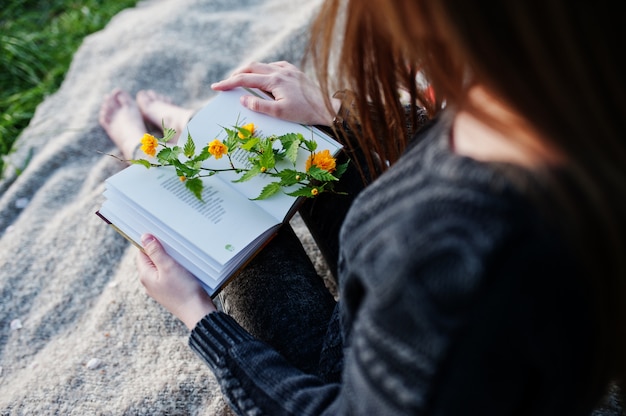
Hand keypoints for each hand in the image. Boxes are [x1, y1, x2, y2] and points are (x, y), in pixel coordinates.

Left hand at [137, 234, 216, 329]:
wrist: (198, 312)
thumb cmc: (183, 290)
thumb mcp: (169, 266)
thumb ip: (156, 251)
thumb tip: (145, 237)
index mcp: (145, 275)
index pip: (141, 252)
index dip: (150, 243)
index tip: (161, 235)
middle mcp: (150, 283)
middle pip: (152, 259)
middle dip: (162, 251)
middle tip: (174, 244)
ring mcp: (160, 288)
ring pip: (162, 267)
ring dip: (171, 260)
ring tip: (182, 256)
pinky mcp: (171, 291)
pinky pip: (170, 275)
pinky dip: (176, 269)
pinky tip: (186, 267)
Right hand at [211, 61, 340, 125]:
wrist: (326, 108)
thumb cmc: (304, 113)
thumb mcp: (280, 113)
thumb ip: (260, 106)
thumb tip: (243, 99)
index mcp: (275, 80)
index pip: (245, 79)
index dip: (228, 83)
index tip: (216, 87)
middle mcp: (280, 71)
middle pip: (251, 67)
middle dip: (236, 75)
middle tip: (226, 85)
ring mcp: (288, 70)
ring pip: (262, 66)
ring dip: (250, 72)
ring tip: (242, 82)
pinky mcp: (294, 72)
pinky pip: (274, 67)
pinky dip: (264, 71)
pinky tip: (264, 79)